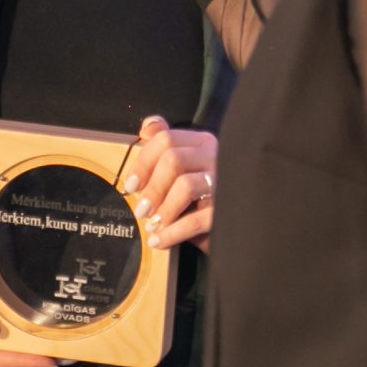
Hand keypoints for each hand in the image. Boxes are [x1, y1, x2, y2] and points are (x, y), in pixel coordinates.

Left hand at [124, 115, 217, 251]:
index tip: (131, 186)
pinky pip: (196, 220)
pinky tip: (159, 241)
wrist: (235, 231)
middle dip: (152, 187)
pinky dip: (172, 233)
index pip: (166, 139)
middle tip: (141, 210)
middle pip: (173, 159)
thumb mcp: (182, 172)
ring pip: (185, 186)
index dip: (143, 162)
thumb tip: (147, 125)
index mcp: (202, 143)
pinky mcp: (228, 210)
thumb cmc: (202, 200)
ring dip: (162, 210)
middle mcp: (216, 156)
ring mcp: (226, 182)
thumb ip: (165, 148)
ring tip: (152, 226)